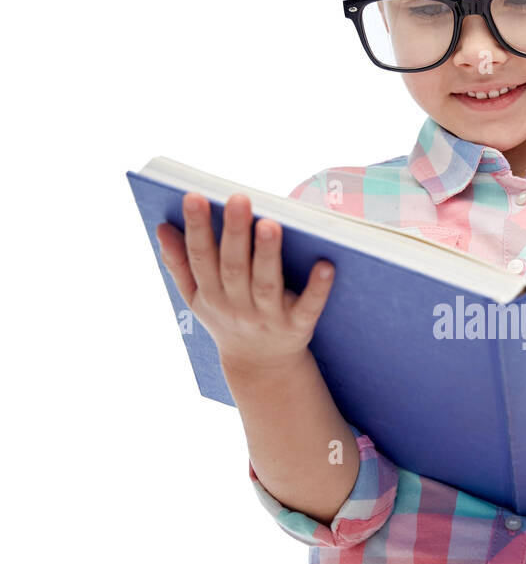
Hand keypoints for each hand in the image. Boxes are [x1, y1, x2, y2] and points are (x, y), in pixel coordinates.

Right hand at [156, 192, 334, 370]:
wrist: (261, 366)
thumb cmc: (227, 319)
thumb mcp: (196, 298)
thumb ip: (179, 264)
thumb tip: (162, 227)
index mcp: (210, 294)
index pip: (201, 257)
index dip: (196, 228)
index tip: (193, 196)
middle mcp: (236, 306)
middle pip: (234, 267)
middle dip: (234, 233)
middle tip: (238, 199)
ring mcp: (268, 318)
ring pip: (266, 285)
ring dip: (268, 255)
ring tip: (270, 224)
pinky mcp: (297, 327)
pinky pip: (308, 307)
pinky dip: (317, 288)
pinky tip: (326, 265)